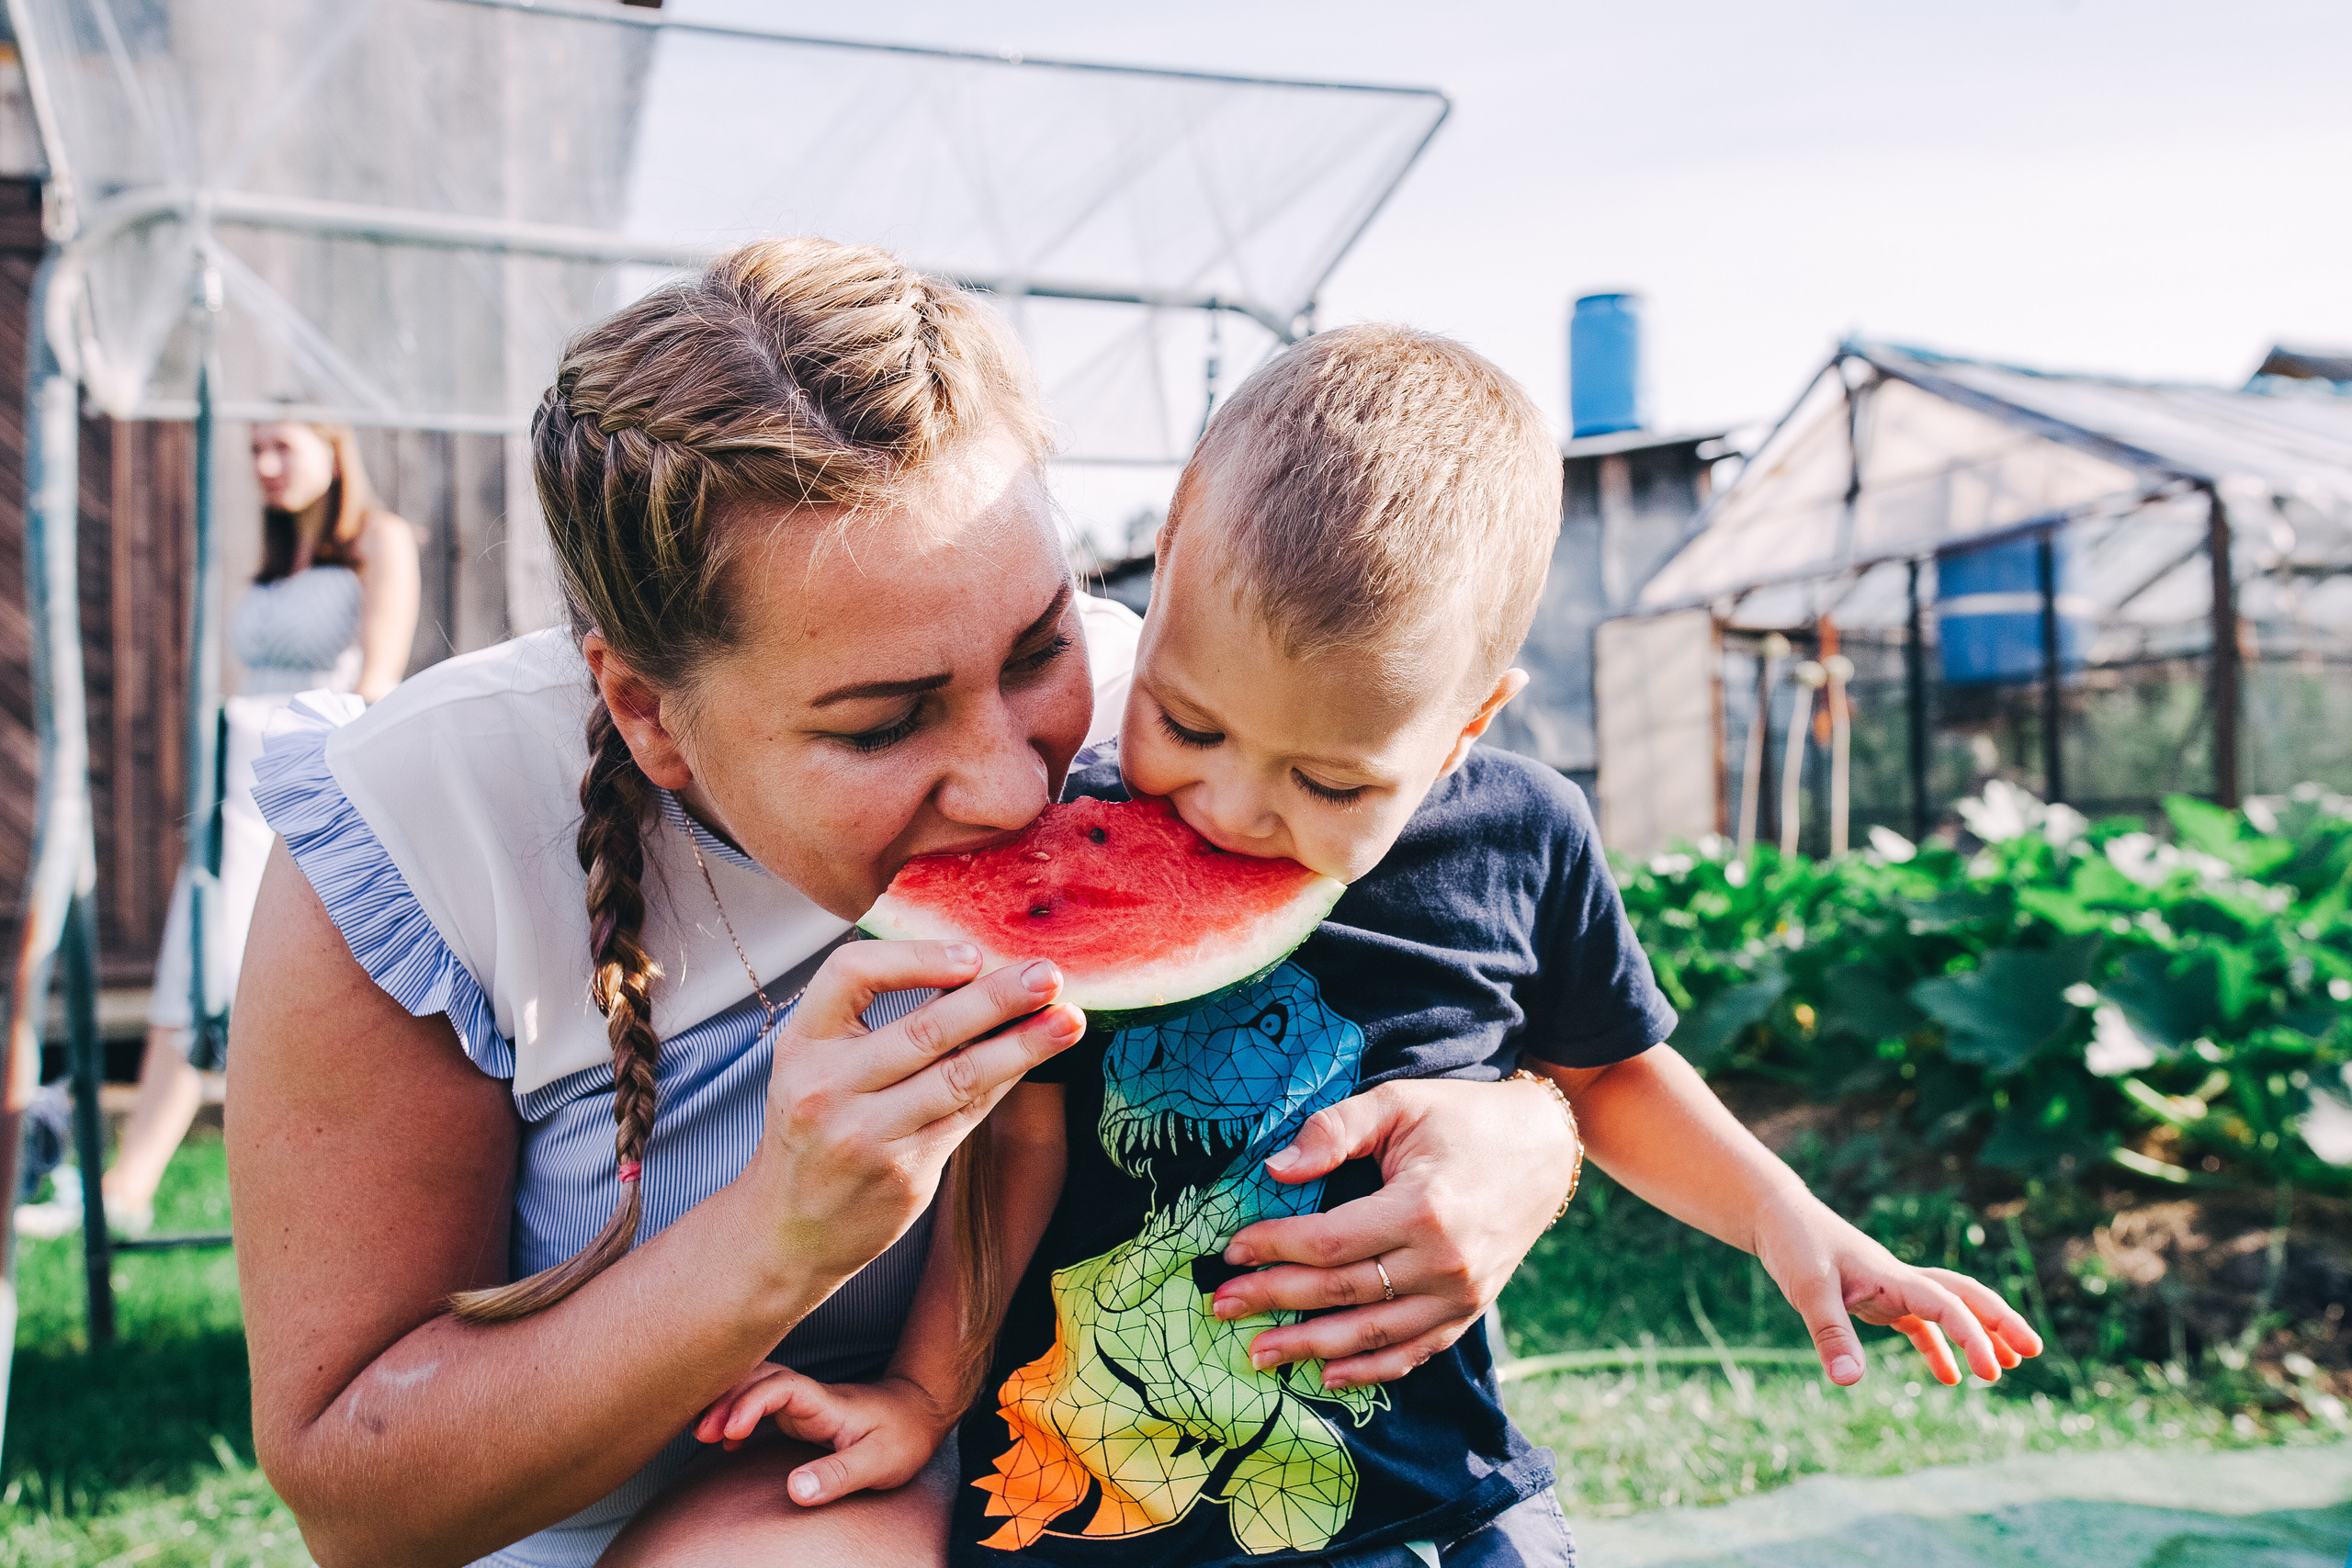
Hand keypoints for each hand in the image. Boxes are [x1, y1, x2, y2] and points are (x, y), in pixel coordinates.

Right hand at [693, 1363, 953, 1504]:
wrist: (922, 1412)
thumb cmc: (903, 1436)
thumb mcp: (878, 1463)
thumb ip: (837, 1474)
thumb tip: (792, 1490)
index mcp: (827, 1402)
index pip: (781, 1388)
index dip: (751, 1403)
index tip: (730, 1432)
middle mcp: (810, 1396)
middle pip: (758, 1379)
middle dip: (725, 1398)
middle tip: (701, 1432)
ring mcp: (804, 1403)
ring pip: (756, 1386)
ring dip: (727, 1402)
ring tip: (703, 1434)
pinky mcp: (802, 1413)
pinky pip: (761, 1403)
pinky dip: (738, 1414)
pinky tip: (728, 1442)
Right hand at [744, 942, 1084, 1288]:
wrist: (787, 1230)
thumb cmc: (813, 1130)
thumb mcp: (815, 1067)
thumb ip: (873, 1024)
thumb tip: (970, 969)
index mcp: (801, 1045)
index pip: (851, 973)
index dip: (915, 956)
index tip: (971, 954)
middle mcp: (827, 1087)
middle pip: (925, 1028)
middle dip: (995, 997)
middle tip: (1048, 974)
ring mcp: (866, 1134)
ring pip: (959, 1076)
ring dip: (1022, 1044)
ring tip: (1070, 1020)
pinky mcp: (904, 1171)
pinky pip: (968, 1114)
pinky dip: (1006, 1080)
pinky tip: (1038, 1058)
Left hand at [1206, 1075, 1575, 1388]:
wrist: (1542, 1147)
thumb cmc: (1463, 1118)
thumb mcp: (1398, 1102)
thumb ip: (1336, 1130)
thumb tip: (1275, 1168)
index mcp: (1421, 1208)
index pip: (1329, 1242)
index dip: (1274, 1249)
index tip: (1230, 1252)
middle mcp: (1443, 1262)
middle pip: (1341, 1292)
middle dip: (1274, 1301)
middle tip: (1220, 1306)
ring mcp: (1461, 1294)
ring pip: (1371, 1334)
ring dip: (1309, 1348)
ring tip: (1257, 1353)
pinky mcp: (1471, 1310)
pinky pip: (1414, 1351)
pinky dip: (1370, 1369)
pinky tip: (1327, 1375)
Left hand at [1751, 1189, 2043, 1385]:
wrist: (1775, 1216)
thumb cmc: (1794, 1244)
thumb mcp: (1808, 1290)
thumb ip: (1830, 1334)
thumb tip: (1850, 1381)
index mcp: (1892, 1275)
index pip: (1946, 1304)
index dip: (1974, 1336)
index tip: (1992, 1372)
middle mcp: (1900, 1280)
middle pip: (1964, 1296)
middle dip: (2000, 1322)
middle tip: (2033, 1351)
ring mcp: (1890, 1288)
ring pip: (1947, 1309)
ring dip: (1977, 1334)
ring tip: (2008, 1367)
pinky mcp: (1875, 1297)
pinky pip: (1917, 1324)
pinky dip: (1936, 1347)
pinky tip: (1949, 1377)